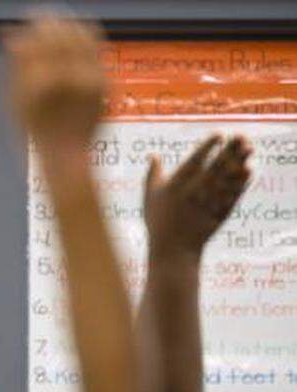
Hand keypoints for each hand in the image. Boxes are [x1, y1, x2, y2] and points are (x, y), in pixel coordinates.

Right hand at [3, 14, 105, 147]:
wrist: (66, 155)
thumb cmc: (35, 132)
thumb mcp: (15, 101)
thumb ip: (14, 65)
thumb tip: (10, 34)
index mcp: (40, 83)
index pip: (37, 39)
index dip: (31, 25)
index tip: (26, 19)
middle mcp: (68, 78)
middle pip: (59, 33)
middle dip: (48, 20)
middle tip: (40, 15)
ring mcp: (89, 80)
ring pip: (81, 35)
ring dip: (68, 24)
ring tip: (58, 22)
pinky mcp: (103, 82)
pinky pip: (96, 48)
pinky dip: (84, 37)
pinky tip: (75, 36)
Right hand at [144, 134, 251, 259]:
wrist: (172, 249)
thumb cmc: (158, 221)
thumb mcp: (150, 196)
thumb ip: (153, 173)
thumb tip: (153, 155)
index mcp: (176, 185)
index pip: (196, 160)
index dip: (208, 146)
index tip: (219, 134)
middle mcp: (194, 192)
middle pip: (216, 166)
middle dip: (230, 149)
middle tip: (241, 136)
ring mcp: (208, 203)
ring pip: (227, 179)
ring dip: (240, 162)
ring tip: (249, 148)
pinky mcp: (219, 213)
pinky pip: (233, 195)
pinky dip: (242, 183)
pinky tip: (248, 171)